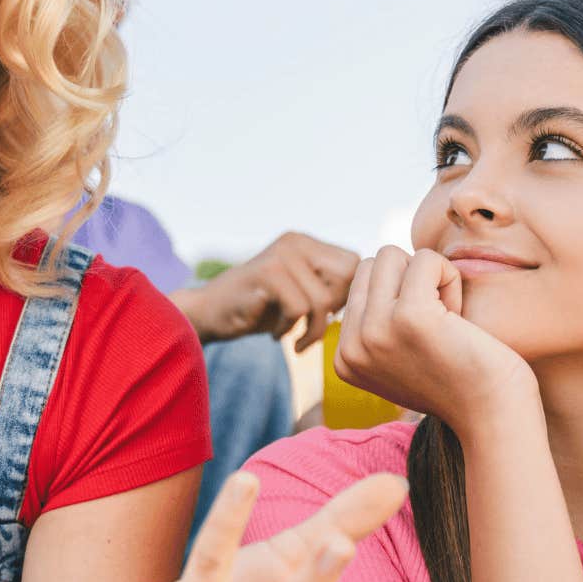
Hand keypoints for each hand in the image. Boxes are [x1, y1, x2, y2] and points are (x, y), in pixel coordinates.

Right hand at [179, 232, 359, 348]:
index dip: (347, 296)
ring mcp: (280, 255)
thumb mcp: (300, 293)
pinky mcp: (266, 274)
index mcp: (307, 243)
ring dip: (312, 329)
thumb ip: (331, 288)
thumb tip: (374, 298)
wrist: (208, 314)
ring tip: (296, 340)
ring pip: (323, 298)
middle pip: (347, 278)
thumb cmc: (259, 310)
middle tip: (310, 328)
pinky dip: (291, 329)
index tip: (324, 316)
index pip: (355, 265)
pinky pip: (299, 307)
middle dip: (334, 310)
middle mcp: (296, 241)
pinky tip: (277, 336)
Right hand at [332, 247, 534, 427]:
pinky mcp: (409, 316)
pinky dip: (450, 277)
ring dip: (427, 278)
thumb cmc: (458, 380)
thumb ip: (376, 323)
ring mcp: (375, 331)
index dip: (399, 298)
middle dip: (409, 281)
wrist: (493, 414)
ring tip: (446, 320)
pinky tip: (459, 316)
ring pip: (392, 255)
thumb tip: (372, 266)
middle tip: (438, 325)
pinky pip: (426, 259)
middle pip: (373, 265)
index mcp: (344, 358)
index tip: (423, 341)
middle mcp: (351, 347)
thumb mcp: (398, 356)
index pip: (361, 284)